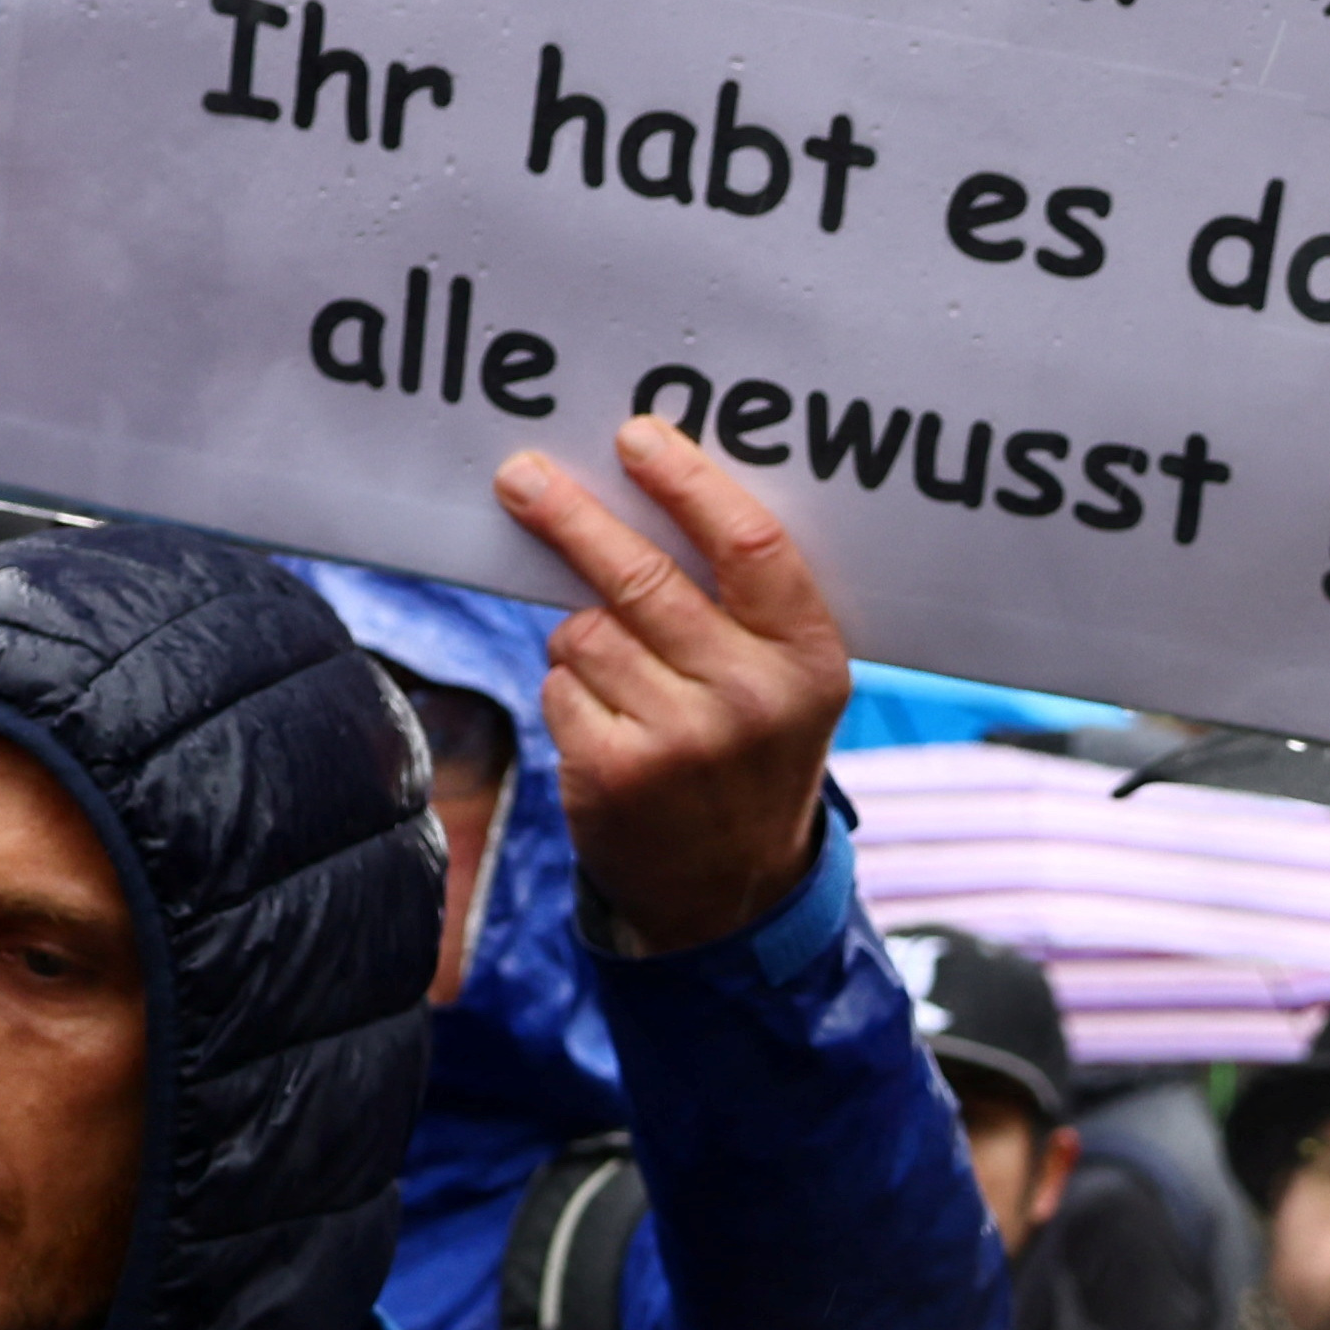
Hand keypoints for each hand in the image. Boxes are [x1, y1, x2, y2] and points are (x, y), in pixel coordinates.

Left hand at [501, 416, 847, 959]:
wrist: (732, 891)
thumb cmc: (751, 752)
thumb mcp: (785, 680)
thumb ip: (741, 601)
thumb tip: (642, 491)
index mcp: (807, 658)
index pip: (748, 545)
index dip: (686, 482)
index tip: (635, 438)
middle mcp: (751, 700)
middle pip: (643, 576)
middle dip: (572, 517)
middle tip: (522, 478)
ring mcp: (681, 741)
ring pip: (588, 630)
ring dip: (585, 635)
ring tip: (622, 675)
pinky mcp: (614, 773)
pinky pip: (560, 684)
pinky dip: (569, 690)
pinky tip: (606, 723)